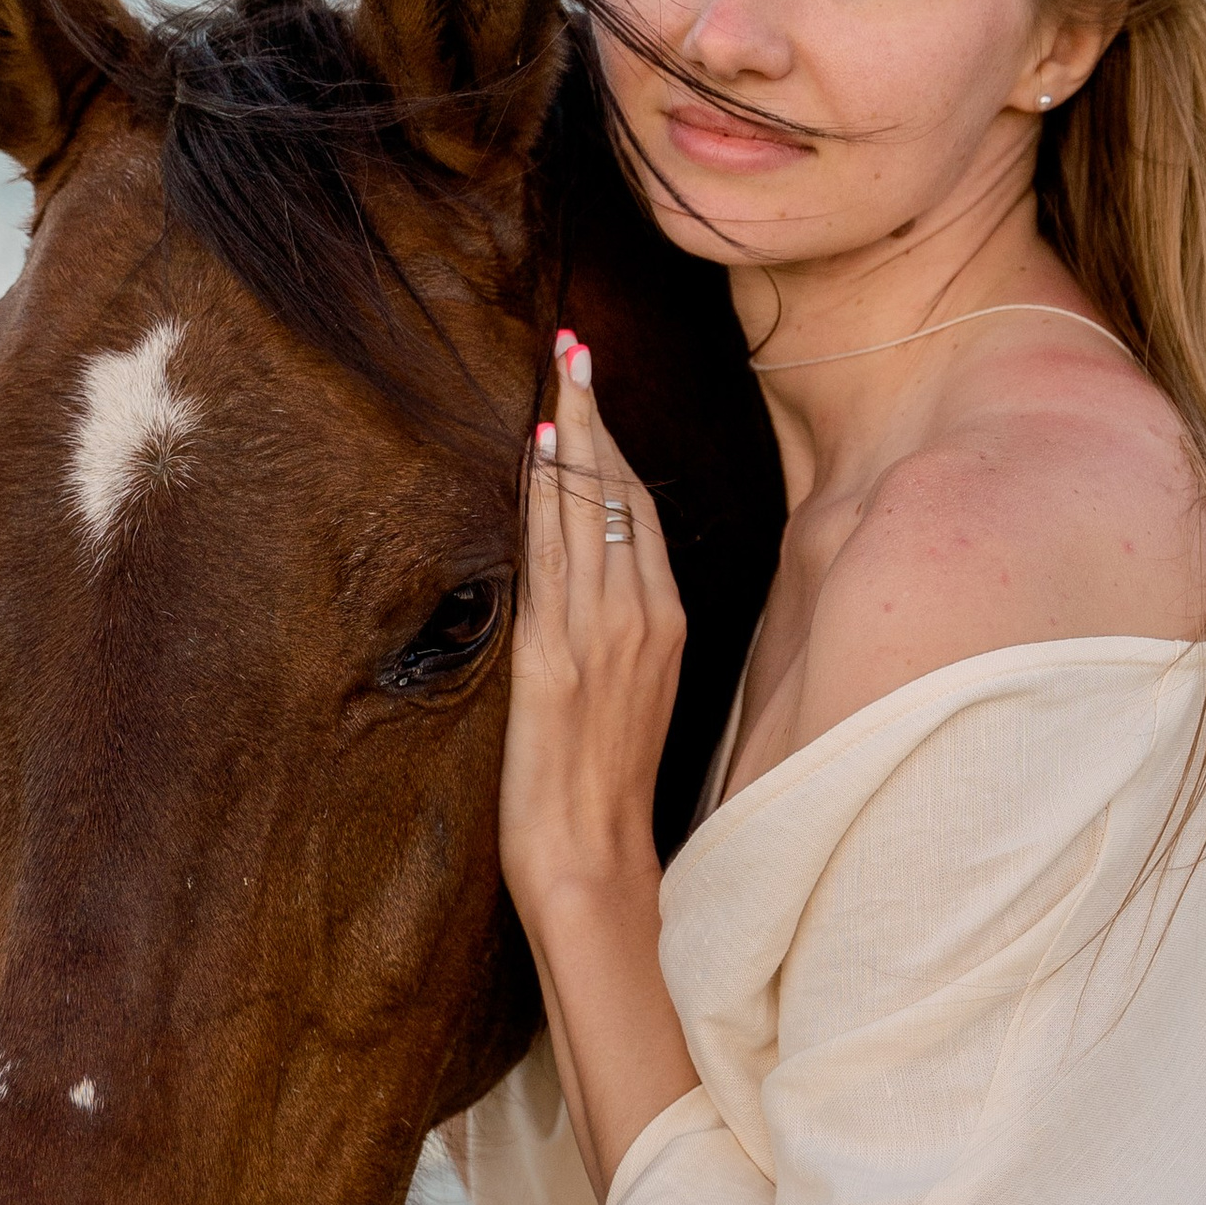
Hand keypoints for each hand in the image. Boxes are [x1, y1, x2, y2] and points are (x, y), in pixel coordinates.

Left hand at [499, 330, 687, 927]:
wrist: (594, 857)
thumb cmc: (611, 790)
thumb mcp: (639, 697)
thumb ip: (627, 635)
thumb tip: (606, 584)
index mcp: (670, 623)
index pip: (645, 511)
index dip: (619, 445)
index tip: (597, 391)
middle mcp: (642, 616)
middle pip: (621, 493)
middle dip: (596, 415)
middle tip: (574, 347)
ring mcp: (600, 632)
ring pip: (590, 510)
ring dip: (570, 435)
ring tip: (557, 373)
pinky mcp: (552, 654)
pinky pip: (552, 554)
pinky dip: (547, 496)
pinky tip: (536, 451)